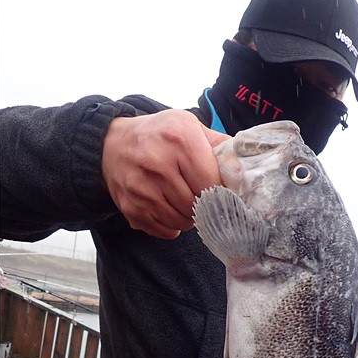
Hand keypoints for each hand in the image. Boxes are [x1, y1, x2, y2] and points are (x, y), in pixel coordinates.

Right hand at [101, 109, 230, 238]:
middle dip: (205, 207)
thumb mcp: (188, 126)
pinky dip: (171, 227)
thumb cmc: (159, 136)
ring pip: (181, 222)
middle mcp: (158, 163)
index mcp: (180, 139)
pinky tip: (169, 210)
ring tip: (185, 203)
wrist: (112, 144)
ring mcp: (142, 188)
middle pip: (197, 205)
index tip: (222, 194)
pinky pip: (163, 231)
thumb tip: (245, 168)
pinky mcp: (131, 207)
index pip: (213, 183)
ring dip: (189, 219)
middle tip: (203, 199)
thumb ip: (218, 145)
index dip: (221, 193)